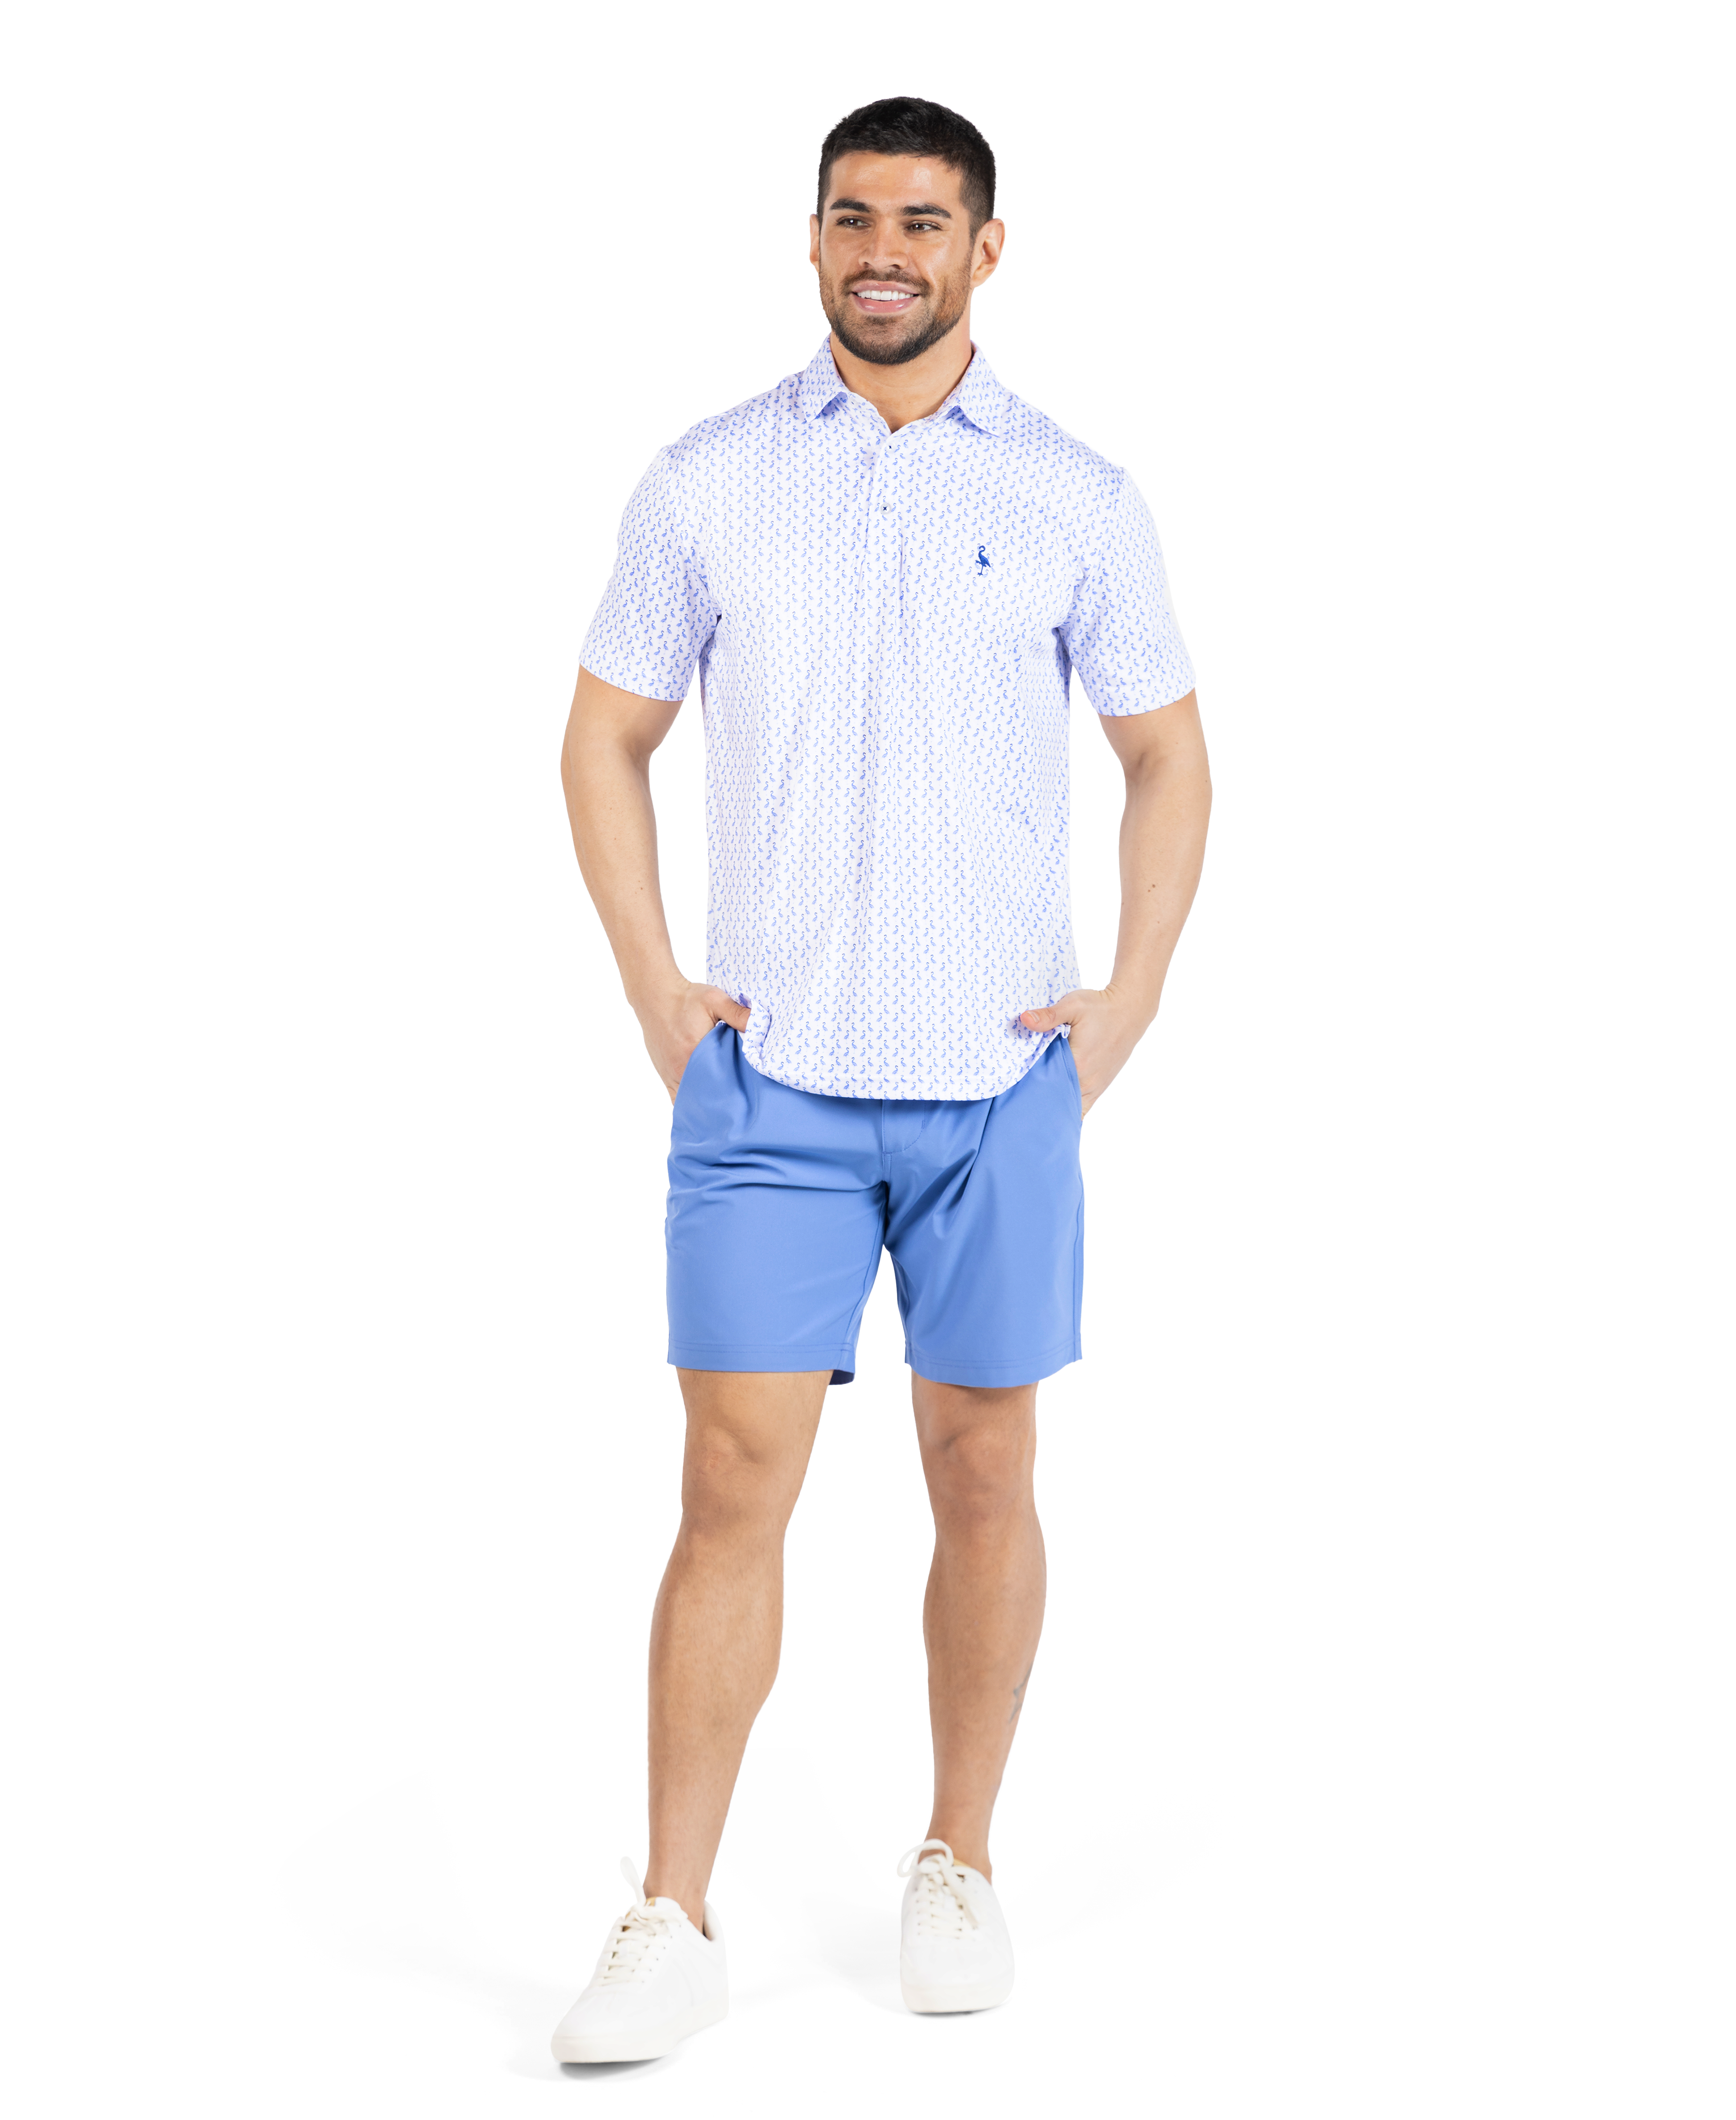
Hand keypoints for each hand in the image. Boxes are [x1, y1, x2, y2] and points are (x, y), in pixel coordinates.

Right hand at [638, 981, 750, 1100]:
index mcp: (694, 1053)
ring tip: (724, 1105)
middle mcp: (680, 1068)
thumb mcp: (715, 999)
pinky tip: (703, 1106)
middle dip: (723, 1100)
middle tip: (740, 1102)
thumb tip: (761, 1025)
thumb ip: (738, 1013)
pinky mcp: (665, 1075)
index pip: (720, 1082)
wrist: (656, 997)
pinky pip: (677, 1099)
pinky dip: (690, 1103)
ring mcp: (671, 1075)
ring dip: (707, 1103)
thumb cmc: (686, 999)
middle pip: (706, 1096)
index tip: (748, 1093)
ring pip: (691, 1101)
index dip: (735, 1090)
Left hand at [1018, 987, 1153, 1116]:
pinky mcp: (1100, 1086)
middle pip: (1056, 1102)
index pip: (1045, 1088)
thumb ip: (1048, 1015)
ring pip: (1071, 1109)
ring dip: (1054, 1108)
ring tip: (1035, 1109)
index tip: (1014, 1092)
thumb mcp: (1073, 1005)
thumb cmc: (1101, 1007)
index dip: (1028, 1091)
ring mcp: (1096, 1087)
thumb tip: (1024, 1019)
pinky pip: (1083, 1107)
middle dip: (1039, 1104)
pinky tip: (1056, 1111)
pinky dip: (1070, 1110)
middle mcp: (1088, 1082)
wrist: (1130, 1010)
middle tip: (1019, 1103)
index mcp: (1078, 1065)